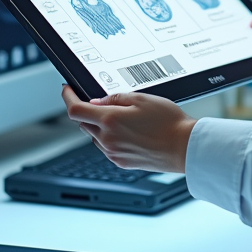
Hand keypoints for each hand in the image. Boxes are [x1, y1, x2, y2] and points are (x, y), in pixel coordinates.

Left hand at [62, 85, 195, 171]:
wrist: (184, 147)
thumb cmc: (168, 121)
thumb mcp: (142, 98)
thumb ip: (115, 98)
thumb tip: (97, 102)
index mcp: (110, 120)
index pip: (75, 110)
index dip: (67, 97)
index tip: (67, 90)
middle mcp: (107, 139)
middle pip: (83, 123)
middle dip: (88, 111)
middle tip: (103, 102)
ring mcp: (113, 153)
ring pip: (94, 136)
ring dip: (99, 125)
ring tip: (124, 118)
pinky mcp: (121, 162)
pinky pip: (106, 147)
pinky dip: (109, 138)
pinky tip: (129, 132)